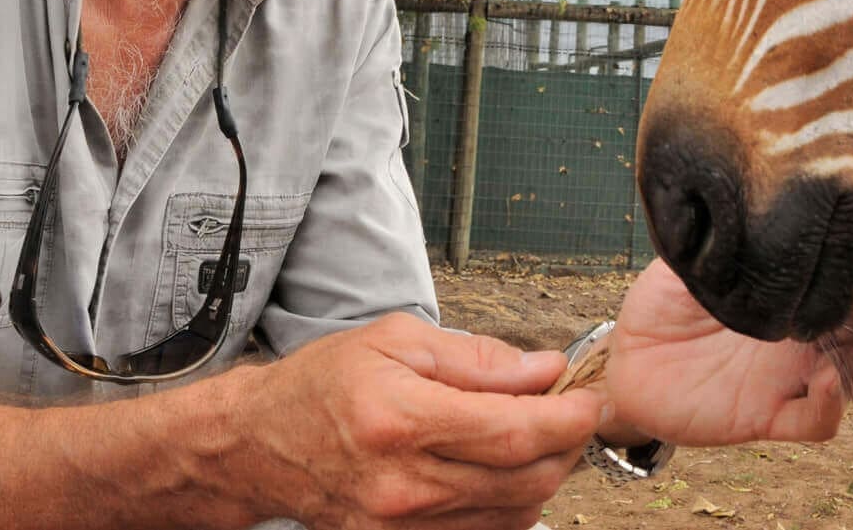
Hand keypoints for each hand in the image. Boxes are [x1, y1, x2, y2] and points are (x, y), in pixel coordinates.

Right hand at [227, 313, 604, 529]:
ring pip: (513, 514)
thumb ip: (476, 358)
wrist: (262, 444)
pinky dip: (511, 506)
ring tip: (535, 437)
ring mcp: (402, 525)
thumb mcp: (396, 341)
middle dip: (564, 446)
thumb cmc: (325, 383)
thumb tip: (544, 369)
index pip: (512, 431)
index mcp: (402, 420)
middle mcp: (404, 483)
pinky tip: (504, 472)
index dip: (566, 418)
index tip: (590, 399)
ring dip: (542, 476)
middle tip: (570, 413)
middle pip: (524, 479)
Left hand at [600, 220, 852, 446]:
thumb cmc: (669, 297)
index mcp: (806, 287)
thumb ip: (739, 226)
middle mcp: (814, 332)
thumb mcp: (703, 251)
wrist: (627, 357)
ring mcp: (797, 376)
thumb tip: (769, 176)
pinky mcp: (771, 415)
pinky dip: (829, 405)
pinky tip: (828, 380)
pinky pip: (814, 420)